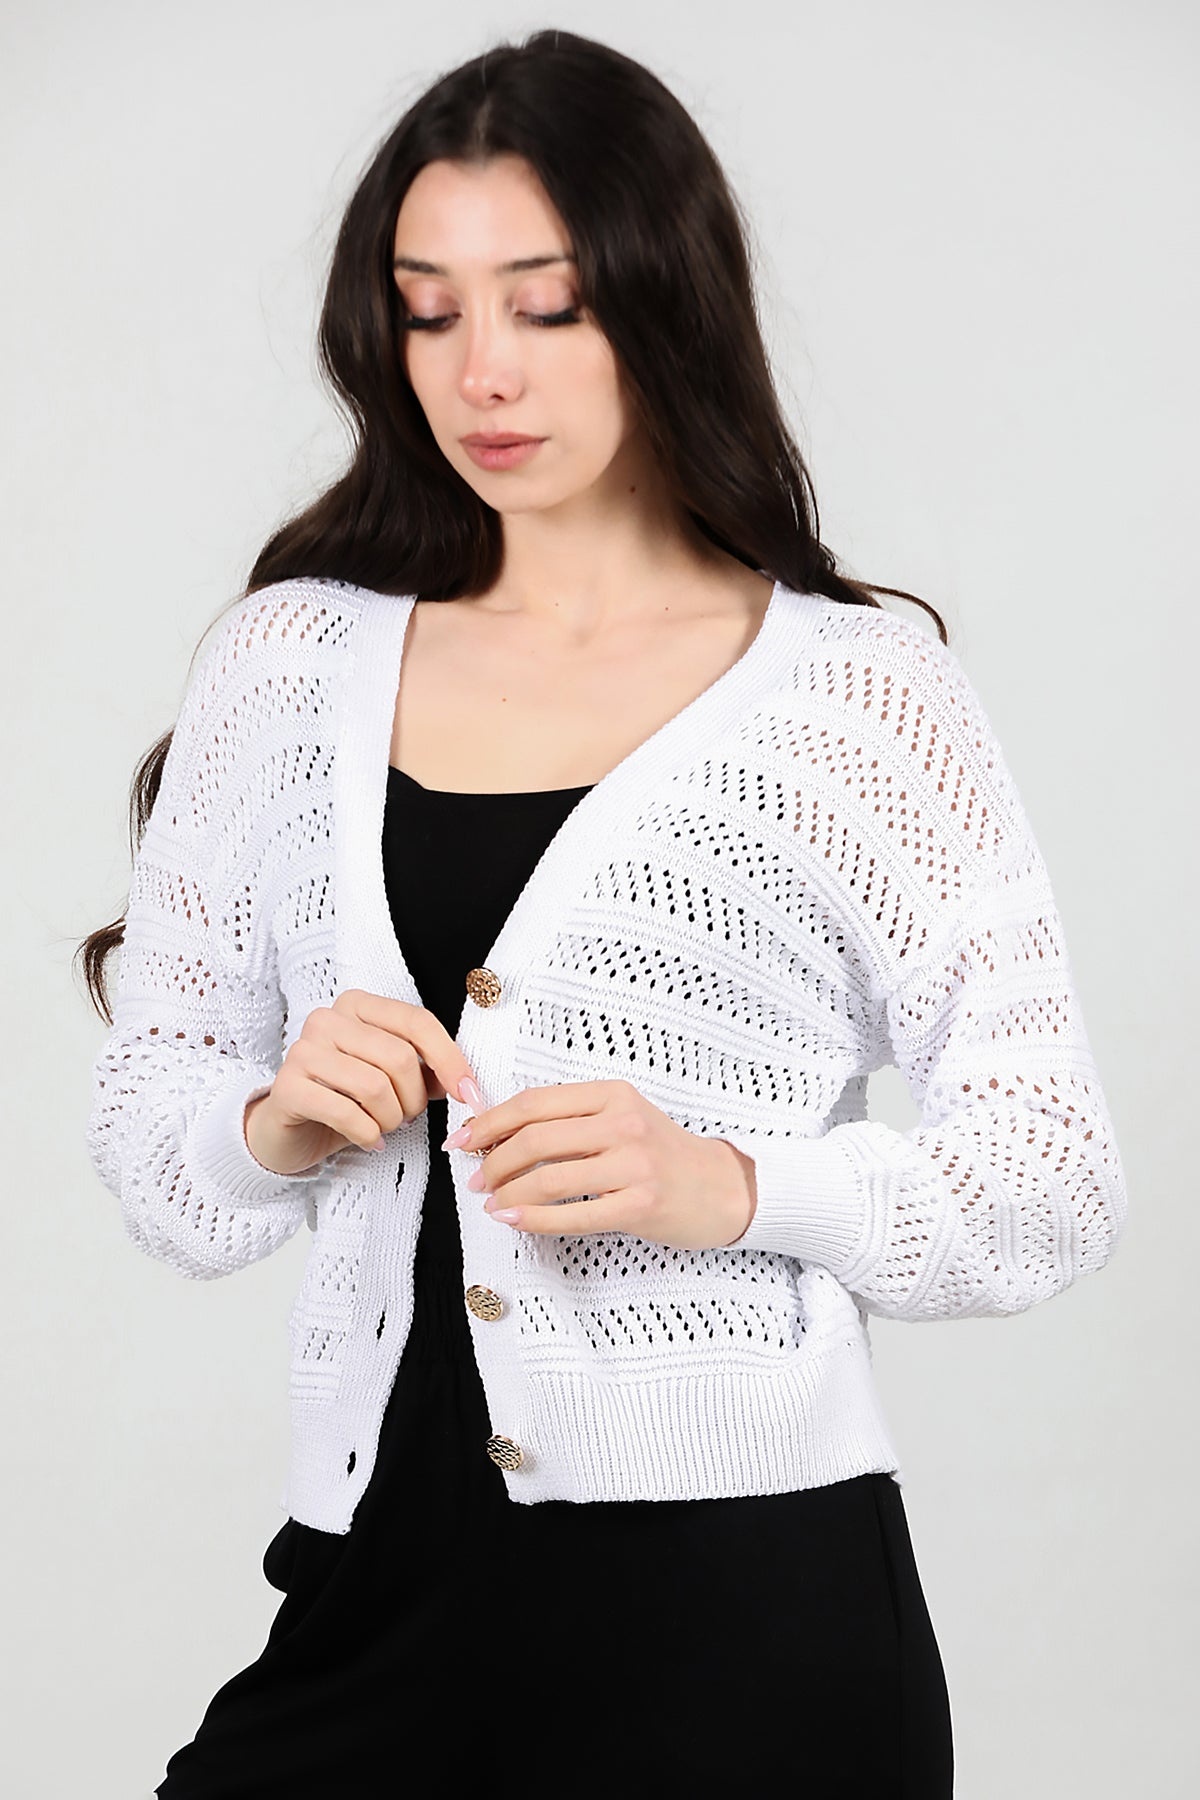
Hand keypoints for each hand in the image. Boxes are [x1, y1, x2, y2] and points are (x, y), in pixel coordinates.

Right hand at [244, 989, 480, 1174]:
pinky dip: (367, 1134)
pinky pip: (347, 1113)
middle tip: (405, 1117)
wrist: (289, 1131)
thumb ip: (427, 1072)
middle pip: (399, 1058)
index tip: (468, 1093)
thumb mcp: (392, 1080)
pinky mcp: (287, 1087)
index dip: (450, 1059)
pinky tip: (368, 1140)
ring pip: (375, 1086)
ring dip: (390, 1119)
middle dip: (414, 1099)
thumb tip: (466, 1082)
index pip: (417, 1021)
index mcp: (357, 1005)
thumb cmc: (345, 1099)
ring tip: (383, 1127)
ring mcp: (303, 1050)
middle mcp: (327, 1019)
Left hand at [448, 1078, 757, 1249]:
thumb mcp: (622, 1118)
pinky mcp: (640, 1205)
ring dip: (508, 1195)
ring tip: (492, 1205)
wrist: (724, 1187)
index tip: (463, 1140)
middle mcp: (622, 1123)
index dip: (490, 1122)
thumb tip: (499, 1132)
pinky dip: (534, 1220)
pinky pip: (573, 1214)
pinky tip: (514, 1222)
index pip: (534, 1103)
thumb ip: (571, 1120)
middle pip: (535, 1140)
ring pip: (548, 1178)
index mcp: (612, 1094)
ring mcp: (634, 1165)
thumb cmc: (663, 1155)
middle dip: (493, 1162)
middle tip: (477, 1181)